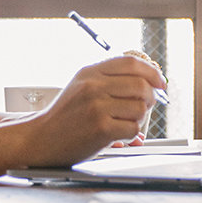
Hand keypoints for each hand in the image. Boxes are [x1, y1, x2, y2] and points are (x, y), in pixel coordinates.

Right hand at [19, 55, 164, 165]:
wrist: (40, 138)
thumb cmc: (65, 115)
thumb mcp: (81, 85)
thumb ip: (110, 78)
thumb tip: (148, 78)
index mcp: (90, 72)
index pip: (131, 63)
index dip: (152, 72)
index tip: (160, 82)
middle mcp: (93, 86)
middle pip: (141, 85)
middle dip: (151, 97)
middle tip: (147, 106)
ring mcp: (97, 107)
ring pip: (140, 108)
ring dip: (139, 119)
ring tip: (125, 123)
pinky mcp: (100, 129)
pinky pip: (133, 129)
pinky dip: (131, 135)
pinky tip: (118, 135)